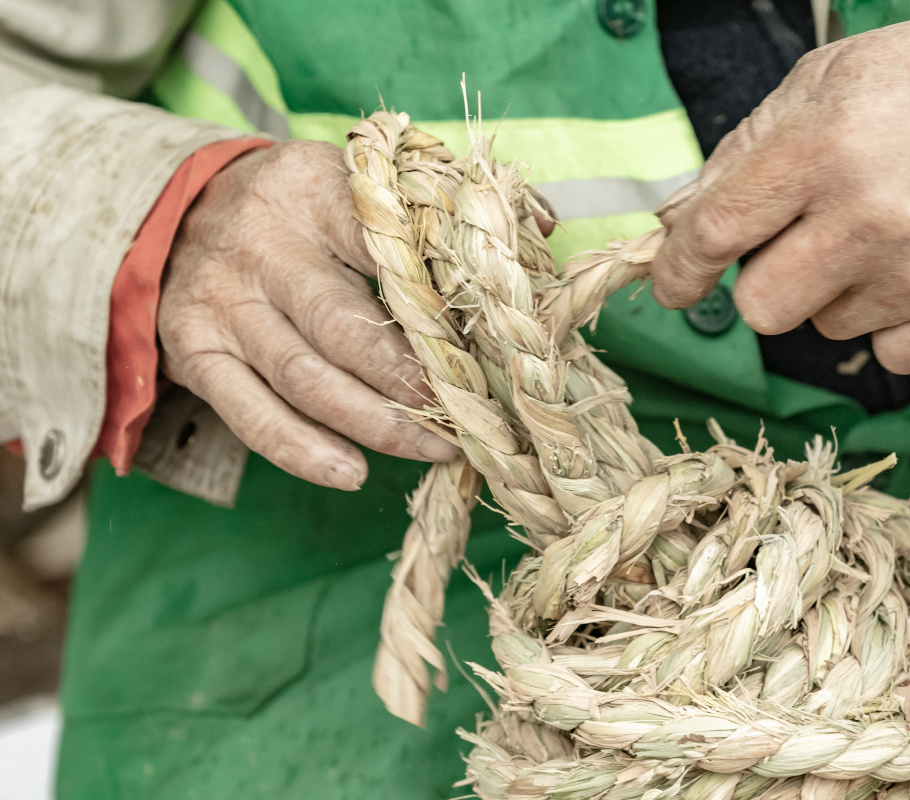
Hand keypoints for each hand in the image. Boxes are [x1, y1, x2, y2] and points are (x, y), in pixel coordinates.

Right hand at [159, 140, 458, 490]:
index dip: (440, 304)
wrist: (184, 208)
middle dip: (413, 381)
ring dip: (376, 425)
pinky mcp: (195, 350)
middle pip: (344, 327)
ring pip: (305, 378)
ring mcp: (223, 302)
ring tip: (436, 450)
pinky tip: (348, 473)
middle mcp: (261, 245)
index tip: (490, 344)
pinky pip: (249, 413)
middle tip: (470, 416)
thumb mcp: (364, 178)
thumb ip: (448, 198)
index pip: (385, 248)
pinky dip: (299, 450)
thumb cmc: (305, 204)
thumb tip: (540, 231)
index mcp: (314, 190)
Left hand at [651, 10, 909, 373]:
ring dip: (841, 292)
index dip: (679, 270)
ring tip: (892, 232)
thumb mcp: (827, 81)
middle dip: (770, 281)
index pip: (714, 233)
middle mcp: (868, 215)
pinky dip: (895, 322)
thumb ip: (743, 153)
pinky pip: (885, 354)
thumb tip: (676, 223)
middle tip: (812, 240)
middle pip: (760, 308)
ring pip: (824, 328)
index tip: (674, 287)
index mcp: (821, 146)